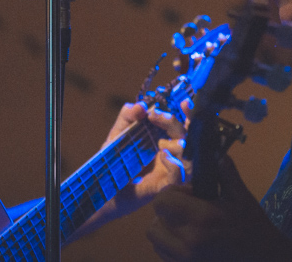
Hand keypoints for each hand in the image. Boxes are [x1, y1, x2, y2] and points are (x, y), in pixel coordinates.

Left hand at [67, 100, 191, 240]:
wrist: (101, 189)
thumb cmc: (112, 162)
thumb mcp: (117, 135)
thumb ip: (127, 117)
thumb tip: (140, 106)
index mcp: (162, 140)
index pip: (182, 125)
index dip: (188, 113)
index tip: (183, 102)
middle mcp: (170, 154)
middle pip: (187, 137)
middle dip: (175, 123)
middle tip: (156, 116)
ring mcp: (168, 170)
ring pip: (190, 157)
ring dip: (179, 145)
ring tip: (160, 143)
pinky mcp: (164, 186)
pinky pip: (180, 177)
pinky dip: (176, 165)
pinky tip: (164, 156)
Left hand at [147, 155, 290, 261]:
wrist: (265, 259)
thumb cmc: (254, 228)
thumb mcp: (242, 198)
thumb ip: (226, 174)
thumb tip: (216, 152)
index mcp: (203, 218)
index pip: (162, 201)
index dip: (172, 194)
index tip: (189, 195)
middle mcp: (189, 240)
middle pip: (154, 221)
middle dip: (166, 212)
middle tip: (185, 210)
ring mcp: (186, 259)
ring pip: (156, 240)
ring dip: (165, 229)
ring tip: (185, 226)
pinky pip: (163, 254)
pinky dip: (169, 245)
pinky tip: (187, 240)